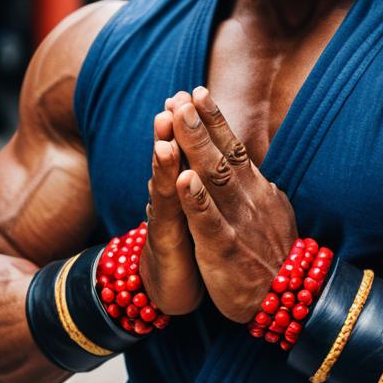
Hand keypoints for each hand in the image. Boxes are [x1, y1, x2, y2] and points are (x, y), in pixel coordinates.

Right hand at [138, 107, 203, 314]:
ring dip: (166, 153)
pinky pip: (169, 218)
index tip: (196, 92)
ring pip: (165, 181)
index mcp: (188, 188)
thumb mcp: (205, 209)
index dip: (194, 124)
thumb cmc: (191, 246)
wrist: (169, 290)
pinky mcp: (164, 243)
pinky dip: (176, 196)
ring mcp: (164, 219)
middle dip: (176, 128)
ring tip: (164, 125)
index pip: (190, 151)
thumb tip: (218, 148)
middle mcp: (172, 198)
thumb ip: (208, 179)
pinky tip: (179, 178)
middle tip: (176, 99)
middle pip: (173, 158)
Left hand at [168, 87, 297, 322]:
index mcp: (256, 191)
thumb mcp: (274, 215)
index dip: (214, 120)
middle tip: (181, 95)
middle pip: (221, 153)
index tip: (196, 92)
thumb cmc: (276, 260)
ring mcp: (237, 222)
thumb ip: (262, 192)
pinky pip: (209, 220)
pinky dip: (196, 199)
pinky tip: (182, 179)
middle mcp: (248, 199)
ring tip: (178, 118)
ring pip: (214, 177)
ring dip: (195, 146)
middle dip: (199, 123)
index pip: (234, 147)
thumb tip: (259, 172)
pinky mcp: (225, 249)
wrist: (292, 303)